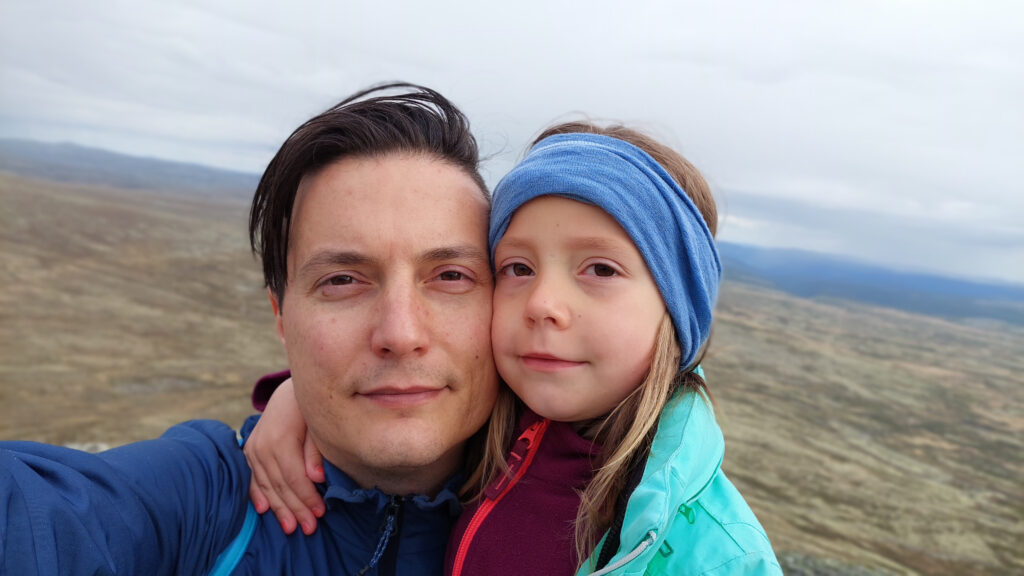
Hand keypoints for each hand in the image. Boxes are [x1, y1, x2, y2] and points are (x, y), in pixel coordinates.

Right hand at [244, 377, 325, 534]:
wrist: (288, 392)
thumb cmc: (309, 409)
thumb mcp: (317, 425)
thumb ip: (314, 452)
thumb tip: (316, 478)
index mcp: (280, 440)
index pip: (294, 478)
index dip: (307, 498)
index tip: (321, 513)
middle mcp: (262, 447)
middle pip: (280, 486)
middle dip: (296, 510)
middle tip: (309, 529)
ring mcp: (253, 449)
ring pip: (267, 486)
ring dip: (279, 509)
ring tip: (291, 527)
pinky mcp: (249, 451)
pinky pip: (253, 478)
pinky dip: (258, 495)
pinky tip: (264, 511)